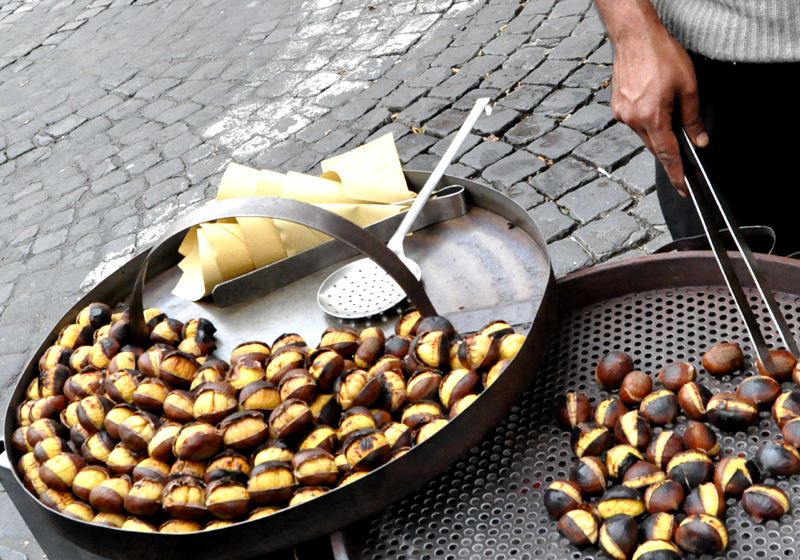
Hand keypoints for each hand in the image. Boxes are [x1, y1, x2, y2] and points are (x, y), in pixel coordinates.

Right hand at [609, 22, 707, 195]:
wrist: (634, 37)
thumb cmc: (661, 55)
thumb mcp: (688, 86)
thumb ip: (693, 117)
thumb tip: (699, 141)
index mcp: (652, 117)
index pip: (667, 154)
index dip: (676, 174)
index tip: (682, 189)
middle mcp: (633, 120)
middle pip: (655, 145)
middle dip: (669, 150)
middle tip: (683, 153)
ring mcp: (623, 114)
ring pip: (645, 134)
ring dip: (658, 130)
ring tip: (667, 108)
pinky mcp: (618, 107)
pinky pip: (636, 122)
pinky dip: (648, 119)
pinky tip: (654, 102)